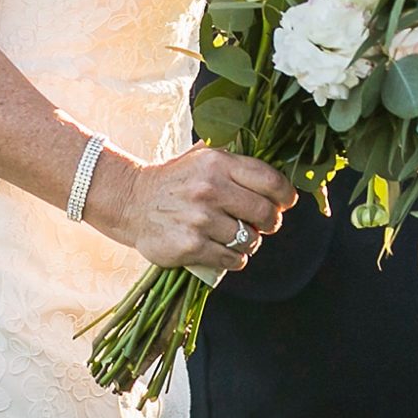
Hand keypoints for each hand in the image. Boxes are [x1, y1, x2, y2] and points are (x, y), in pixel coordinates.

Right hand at [91, 143, 297, 272]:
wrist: (132, 202)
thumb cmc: (174, 180)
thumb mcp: (201, 157)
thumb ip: (234, 157)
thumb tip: (275, 161)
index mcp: (217, 163)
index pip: (271, 180)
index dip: (286, 195)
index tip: (285, 203)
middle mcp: (210, 189)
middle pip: (266, 214)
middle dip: (270, 222)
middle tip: (263, 224)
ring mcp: (201, 219)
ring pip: (251, 240)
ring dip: (249, 243)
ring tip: (236, 237)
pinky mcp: (191, 245)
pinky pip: (232, 260)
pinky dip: (234, 259)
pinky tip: (223, 251)